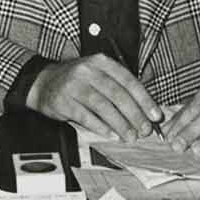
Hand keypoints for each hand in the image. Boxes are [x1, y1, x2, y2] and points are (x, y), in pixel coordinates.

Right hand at [25, 54, 163, 141]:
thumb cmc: (77, 81)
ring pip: (103, 106)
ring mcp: (74, 85)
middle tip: (145, 130)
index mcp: (101, 62)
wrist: (43, 82)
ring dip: (120, 123)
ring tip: (130, 136)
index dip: (144, 99)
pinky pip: (86, 116)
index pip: (128, 80)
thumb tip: (145, 109)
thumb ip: (119, 86)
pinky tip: (112, 135)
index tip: (155, 115)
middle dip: (134, 114)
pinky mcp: (64, 101)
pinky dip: (101, 127)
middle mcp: (87, 70)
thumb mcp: (97, 74)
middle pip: (117, 94)